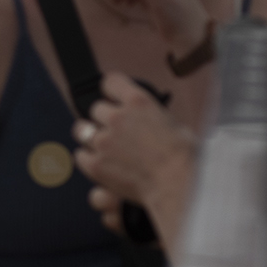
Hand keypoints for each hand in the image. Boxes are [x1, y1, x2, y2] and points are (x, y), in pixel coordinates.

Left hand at [74, 73, 196, 245]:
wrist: (180, 185)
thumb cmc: (186, 159)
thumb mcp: (176, 125)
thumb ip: (153, 118)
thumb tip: (149, 121)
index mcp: (138, 102)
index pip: (110, 82)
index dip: (111, 90)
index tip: (112, 96)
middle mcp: (117, 117)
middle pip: (95, 109)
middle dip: (104, 119)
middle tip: (116, 131)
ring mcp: (103, 140)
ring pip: (81, 130)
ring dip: (91, 136)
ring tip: (104, 147)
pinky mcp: (95, 163)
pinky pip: (80, 156)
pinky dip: (88, 159)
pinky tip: (102, 164)